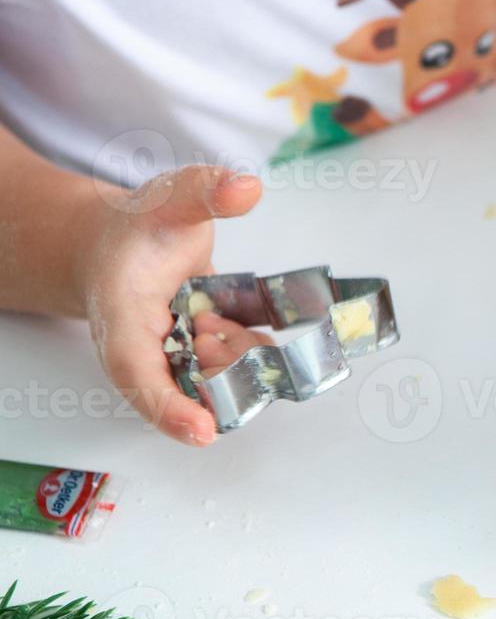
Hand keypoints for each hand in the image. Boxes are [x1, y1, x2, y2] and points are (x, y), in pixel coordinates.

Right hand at [71, 165, 265, 444]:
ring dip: (240, 362)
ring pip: (216, 381)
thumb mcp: (167, 198)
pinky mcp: (200, 357)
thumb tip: (249, 186)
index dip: (168, 407)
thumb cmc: (136, 228)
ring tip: (229, 325)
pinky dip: (251, 355)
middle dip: (220, 374)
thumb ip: (204, 191)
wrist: (120, 243)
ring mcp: (176, 358)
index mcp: (122, 320)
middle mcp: (147, 351)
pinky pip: (234, 369)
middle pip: (185, 388)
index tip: (202, 432)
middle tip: (225, 336)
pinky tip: (251, 332)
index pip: (137, 373)